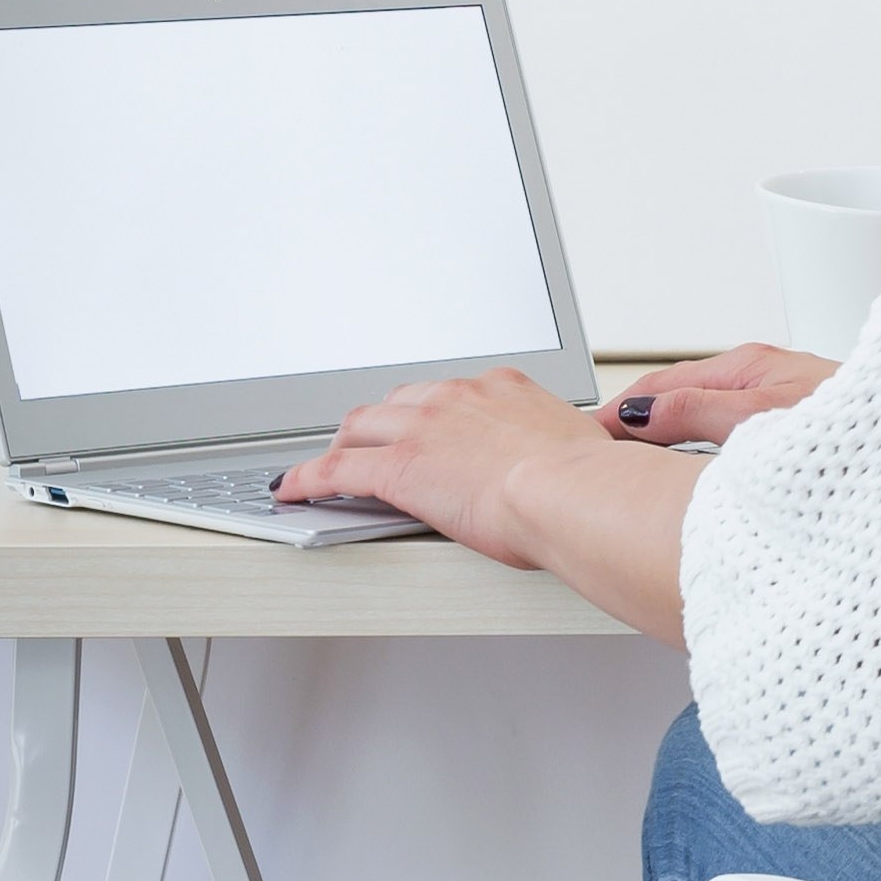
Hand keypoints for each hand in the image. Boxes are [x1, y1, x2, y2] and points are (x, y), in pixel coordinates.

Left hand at [279, 370, 609, 557]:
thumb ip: (563, 448)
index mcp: (502, 388)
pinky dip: (308, 477)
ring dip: (344, 445)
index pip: (450, 393)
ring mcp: (421, 427)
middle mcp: (457, 396)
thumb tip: (581, 461)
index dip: (429, 414)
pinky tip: (293, 490)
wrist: (570, 492)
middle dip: (380, 423)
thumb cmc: (586, 481)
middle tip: (370, 445)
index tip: (427, 428)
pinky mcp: (395, 466)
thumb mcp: (581, 449)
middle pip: (397, 402)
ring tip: (330, 464)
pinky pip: (335, 468)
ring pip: (360, 426)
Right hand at [598, 346, 837, 447]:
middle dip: (641, 422)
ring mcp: (781, 403)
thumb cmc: (860, 432)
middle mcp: (766, 379)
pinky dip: (703, 451)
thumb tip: (646, 411)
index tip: (587, 437)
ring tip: (633, 467)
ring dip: (672, 439)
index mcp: (751, 366)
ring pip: (706, 417)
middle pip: (682, 397)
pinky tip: (696, 476)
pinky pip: (731, 435)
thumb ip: (701, 412)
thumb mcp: (763, 420)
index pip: (664, 383)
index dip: (622, 411)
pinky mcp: (797, 430)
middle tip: (596, 456)